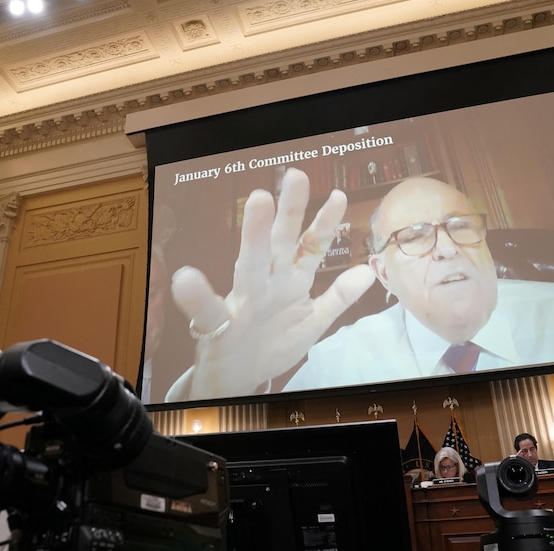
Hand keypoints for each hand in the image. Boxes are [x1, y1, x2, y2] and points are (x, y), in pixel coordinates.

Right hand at [169, 168, 375, 399]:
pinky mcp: (216, 326)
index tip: (338, 195)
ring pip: (250, 263)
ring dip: (254, 233)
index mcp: (289, 282)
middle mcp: (266, 282)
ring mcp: (242, 301)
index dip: (323, 223)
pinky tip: (185, 280)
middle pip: (280, 242)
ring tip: (258, 200)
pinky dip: (196, 296)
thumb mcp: (312, 322)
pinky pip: (207, 310)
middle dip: (290, 210)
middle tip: (297, 176)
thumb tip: (367, 271)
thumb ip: (337, 297)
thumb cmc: (272, 343)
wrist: (237, 378)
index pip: (309, 246)